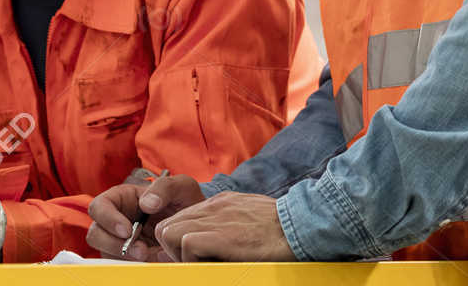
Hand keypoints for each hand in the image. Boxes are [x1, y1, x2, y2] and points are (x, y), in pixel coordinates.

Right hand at [84, 174, 204, 260]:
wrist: (196, 229)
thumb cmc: (186, 204)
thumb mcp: (182, 187)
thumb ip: (165, 187)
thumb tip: (145, 204)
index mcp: (122, 199)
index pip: (99, 206)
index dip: (107, 218)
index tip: (127, 230)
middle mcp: (116, 221)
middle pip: (96, 234)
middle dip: (114, 244)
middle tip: (141, 250)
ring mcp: (119, 242)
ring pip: (105, 253)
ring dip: (124, 258)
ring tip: (149, 256)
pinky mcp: (127, 259)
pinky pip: (120, 266)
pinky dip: (133, 267)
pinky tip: (152, 262)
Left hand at [156, 192, 294, 262]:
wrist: (300, 226)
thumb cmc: (279, 228)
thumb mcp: (248, 217)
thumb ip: (225, 224)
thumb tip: (207, 241)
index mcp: (220, 203)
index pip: (179, 218)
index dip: (178, 240)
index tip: (190, 256)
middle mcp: (213, 206)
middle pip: (168, 225)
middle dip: (173, 248)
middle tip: (193, 263)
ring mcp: (216, 218)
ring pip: (171, 232)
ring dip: (179, 254)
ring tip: (200, 264)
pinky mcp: (221, 235)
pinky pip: (186, 244)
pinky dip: (191, 259)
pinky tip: (209, 264)